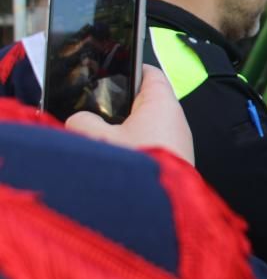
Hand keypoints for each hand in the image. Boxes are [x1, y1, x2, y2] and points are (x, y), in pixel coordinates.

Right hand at [66, 65, 194, 164]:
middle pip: (145, 101)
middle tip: (94, 107)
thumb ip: (82, 122)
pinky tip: (114, 158)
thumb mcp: (98, 139)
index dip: (129, 68)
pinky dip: (133, 148)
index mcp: (162, 103)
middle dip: (119, 104)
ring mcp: (177, 142)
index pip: (149, 73)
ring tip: (98, 137)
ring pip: (146, 126)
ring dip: (124, 131)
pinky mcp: (174, 162)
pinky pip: (150, 146)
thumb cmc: (138, 168)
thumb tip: (78, 120)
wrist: (160, 210)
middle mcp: (175, 119)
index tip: (110, 68)